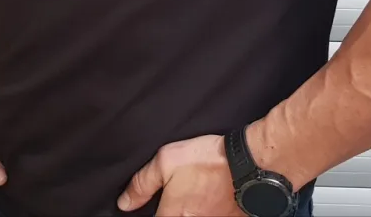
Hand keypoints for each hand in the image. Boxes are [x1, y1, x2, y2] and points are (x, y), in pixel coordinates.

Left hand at [118, 135, 242, 216]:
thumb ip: (142, 184)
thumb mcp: (166, 161)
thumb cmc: (205, 160)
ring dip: (190, 210)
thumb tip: (124, 203)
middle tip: (177, 196)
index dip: (151, 213)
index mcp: (172, 215)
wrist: (245, 161)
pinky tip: (206, 198)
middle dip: (171, 211)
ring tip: (193, 194)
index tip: (157, 205)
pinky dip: (206, 210)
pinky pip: (210, 216)